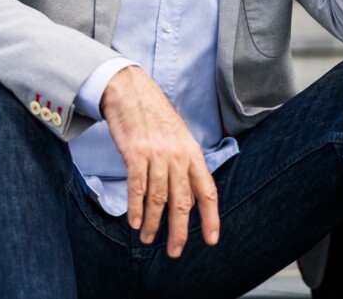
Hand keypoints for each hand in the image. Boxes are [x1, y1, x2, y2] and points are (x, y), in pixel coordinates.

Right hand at [100, 65, 220, 256]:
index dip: (211, 218)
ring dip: (152, 224)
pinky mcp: (135, 153)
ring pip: (158, 199)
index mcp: (192, 152)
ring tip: (147, 238)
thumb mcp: (180, 137)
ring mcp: (156, 154)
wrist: (131, 91)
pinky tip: (134, 222)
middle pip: (182, 203)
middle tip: (175, 251)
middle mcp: (178, 156)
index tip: (211, 239)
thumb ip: (185, 164)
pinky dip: (135, 208)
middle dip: (179, 231)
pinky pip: (137, 188)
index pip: (207, 191)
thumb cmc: (155, 115)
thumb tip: (190, 196)